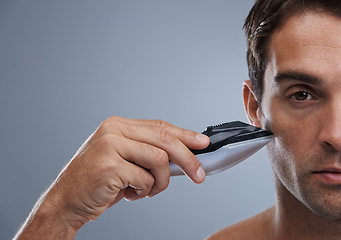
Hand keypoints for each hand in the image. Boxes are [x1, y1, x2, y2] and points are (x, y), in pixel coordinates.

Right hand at [17, 117, 209, 237]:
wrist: (66, 200)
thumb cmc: (98, 181)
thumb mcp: (125, 161)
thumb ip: (149, 153)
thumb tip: (184, 156)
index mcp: (118, 125)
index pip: (160, 126)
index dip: (184, 135)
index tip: (202, 143)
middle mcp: (113, 130)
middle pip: (164, 139)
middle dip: (187, 158)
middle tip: (199, 175)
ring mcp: (110, 145)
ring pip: (160, 159)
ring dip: (160, 182)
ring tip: (146, 190)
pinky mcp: (110, 165)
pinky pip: (146, 179)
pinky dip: (144, 191)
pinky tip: (129, 194)